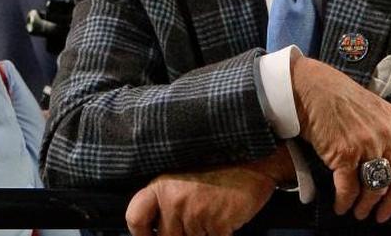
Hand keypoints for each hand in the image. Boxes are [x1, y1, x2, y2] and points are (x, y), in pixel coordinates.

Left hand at [125, 146, 292, 235]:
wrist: (255, 161)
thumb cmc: (219, 171)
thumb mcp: (183, 179)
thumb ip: (167, 201)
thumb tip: (159, 231)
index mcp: (161, 186)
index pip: (135, 218)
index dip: (141, 235)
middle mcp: (173, 199)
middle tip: (198, 222)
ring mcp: (195, 212)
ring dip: (203, 234)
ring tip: (213, 216)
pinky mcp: (216, 223)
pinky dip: (220, 235)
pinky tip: (226, 221)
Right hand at [292, 56, 390, 222]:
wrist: (311, 87)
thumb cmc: (337, 95)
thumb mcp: (373, 107)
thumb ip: (385, 129)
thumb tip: (388, 160)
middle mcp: (386, 133)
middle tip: (384, 214)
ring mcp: (366, 144)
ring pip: (377, 188)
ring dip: (367, 205)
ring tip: (359, 211)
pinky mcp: (344, 153)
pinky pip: (350, 188)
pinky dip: (345, 202)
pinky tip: (341, 206)